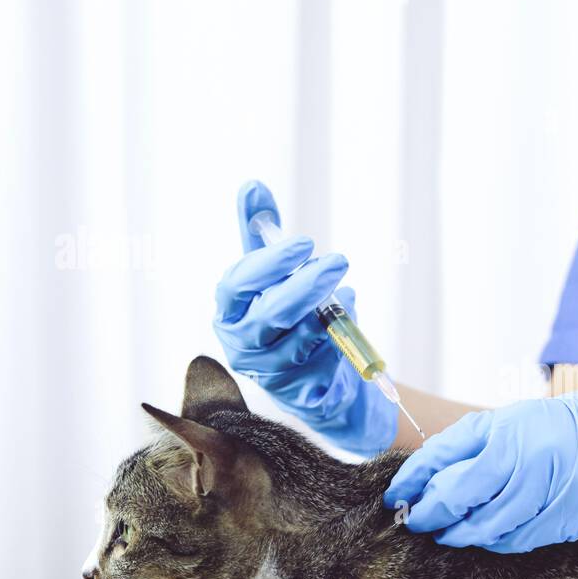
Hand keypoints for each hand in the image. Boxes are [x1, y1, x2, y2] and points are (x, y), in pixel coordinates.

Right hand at [213, 180, 396, 456]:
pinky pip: (325, 361)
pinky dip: (340, 333)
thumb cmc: (284, 315)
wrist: (310, 376)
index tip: (305, 243)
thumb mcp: (271, 273)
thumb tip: (252, 185)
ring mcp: (270, 373)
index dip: (270, 262)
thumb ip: (258, 231)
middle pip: (270, 314)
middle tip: (338, 260)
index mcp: (229, 312)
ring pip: (299, 339)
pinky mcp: (301, 393)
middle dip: (306, 285)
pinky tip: (348, 312)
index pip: (237, 284)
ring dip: (326, 311)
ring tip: (344, 288)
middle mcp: (242, 345)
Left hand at [383, 364, 577, 551]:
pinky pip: (518, 541)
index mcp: (506, 437)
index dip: (414, 487)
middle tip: (418, 523)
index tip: (396, 499)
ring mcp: (548, 497)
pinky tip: (483, 536)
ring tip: (447, 533)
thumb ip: (462, 446)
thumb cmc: (551, 428)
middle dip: (433, 517)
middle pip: (462, 504)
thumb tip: (416, 478)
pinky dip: (495, 542)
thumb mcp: (503, 423)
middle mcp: (527, 466)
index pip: (444, 469)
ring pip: (488, 530)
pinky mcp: (565, 521)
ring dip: (461, 535)